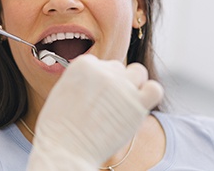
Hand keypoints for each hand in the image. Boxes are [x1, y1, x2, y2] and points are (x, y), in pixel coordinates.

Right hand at [27, 54, 162, 170]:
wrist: (65, 149)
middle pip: (118, 68)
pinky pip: (154, 89)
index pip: (100, 64)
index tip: (94, 95)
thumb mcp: (62, 91)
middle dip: (114, 83)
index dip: (98, 81)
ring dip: (134, 84)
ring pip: (138, 72)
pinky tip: (138, 105)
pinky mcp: (137, 104)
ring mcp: (122, 87)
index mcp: (83, 64)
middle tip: (106, 104)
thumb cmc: (59, 126)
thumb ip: (82, 80)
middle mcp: (104, 71)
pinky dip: (149, 94)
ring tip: (123, 103)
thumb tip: (98, 79)